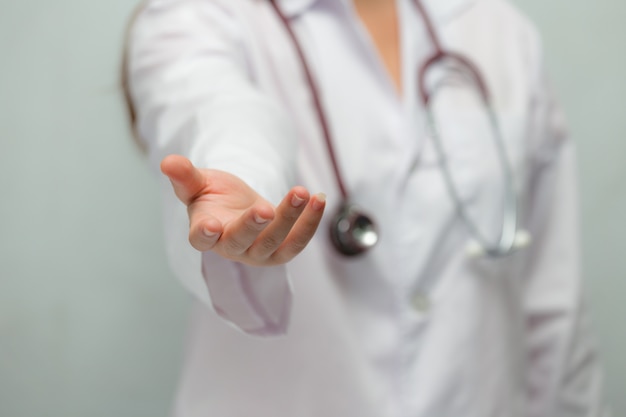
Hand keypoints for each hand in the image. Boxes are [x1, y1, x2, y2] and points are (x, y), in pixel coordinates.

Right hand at [160, 155, 325, 265]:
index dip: (205, 234)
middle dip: (253, 226)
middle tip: (264, 209)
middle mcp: (232, 248)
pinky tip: (319, 198)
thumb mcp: (198, 183)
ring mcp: (258, 253)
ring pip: (275, 241)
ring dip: (290, 218)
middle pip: (242, 241)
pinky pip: (298, 241)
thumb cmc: (214, 197)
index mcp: (206, 234)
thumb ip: (185, 176)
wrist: (239, 209)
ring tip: (302, 192)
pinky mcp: (282, 251)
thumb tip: (167, 162)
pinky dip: (310, 221)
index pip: (201, 239)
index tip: (209, 225)